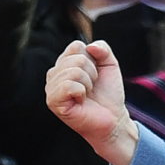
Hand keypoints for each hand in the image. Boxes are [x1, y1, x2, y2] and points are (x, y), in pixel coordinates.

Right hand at [46, 40, 138, 164]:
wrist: (113, 118)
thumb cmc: (108, 94)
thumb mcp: (110, 65)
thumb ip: (103, 49)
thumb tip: (90, 46)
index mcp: (65, 63)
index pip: (76, 46)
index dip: (93, 60)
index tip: (95, 75)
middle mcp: (55, 74)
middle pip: (77, 58)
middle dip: (92, 73)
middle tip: (92, 88)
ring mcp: (51, 88)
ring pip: (74, 71)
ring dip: (88, 84)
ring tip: (87, 95)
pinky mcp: (53, 101)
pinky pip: (68, 85)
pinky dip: (81, 92)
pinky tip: (81, 101)